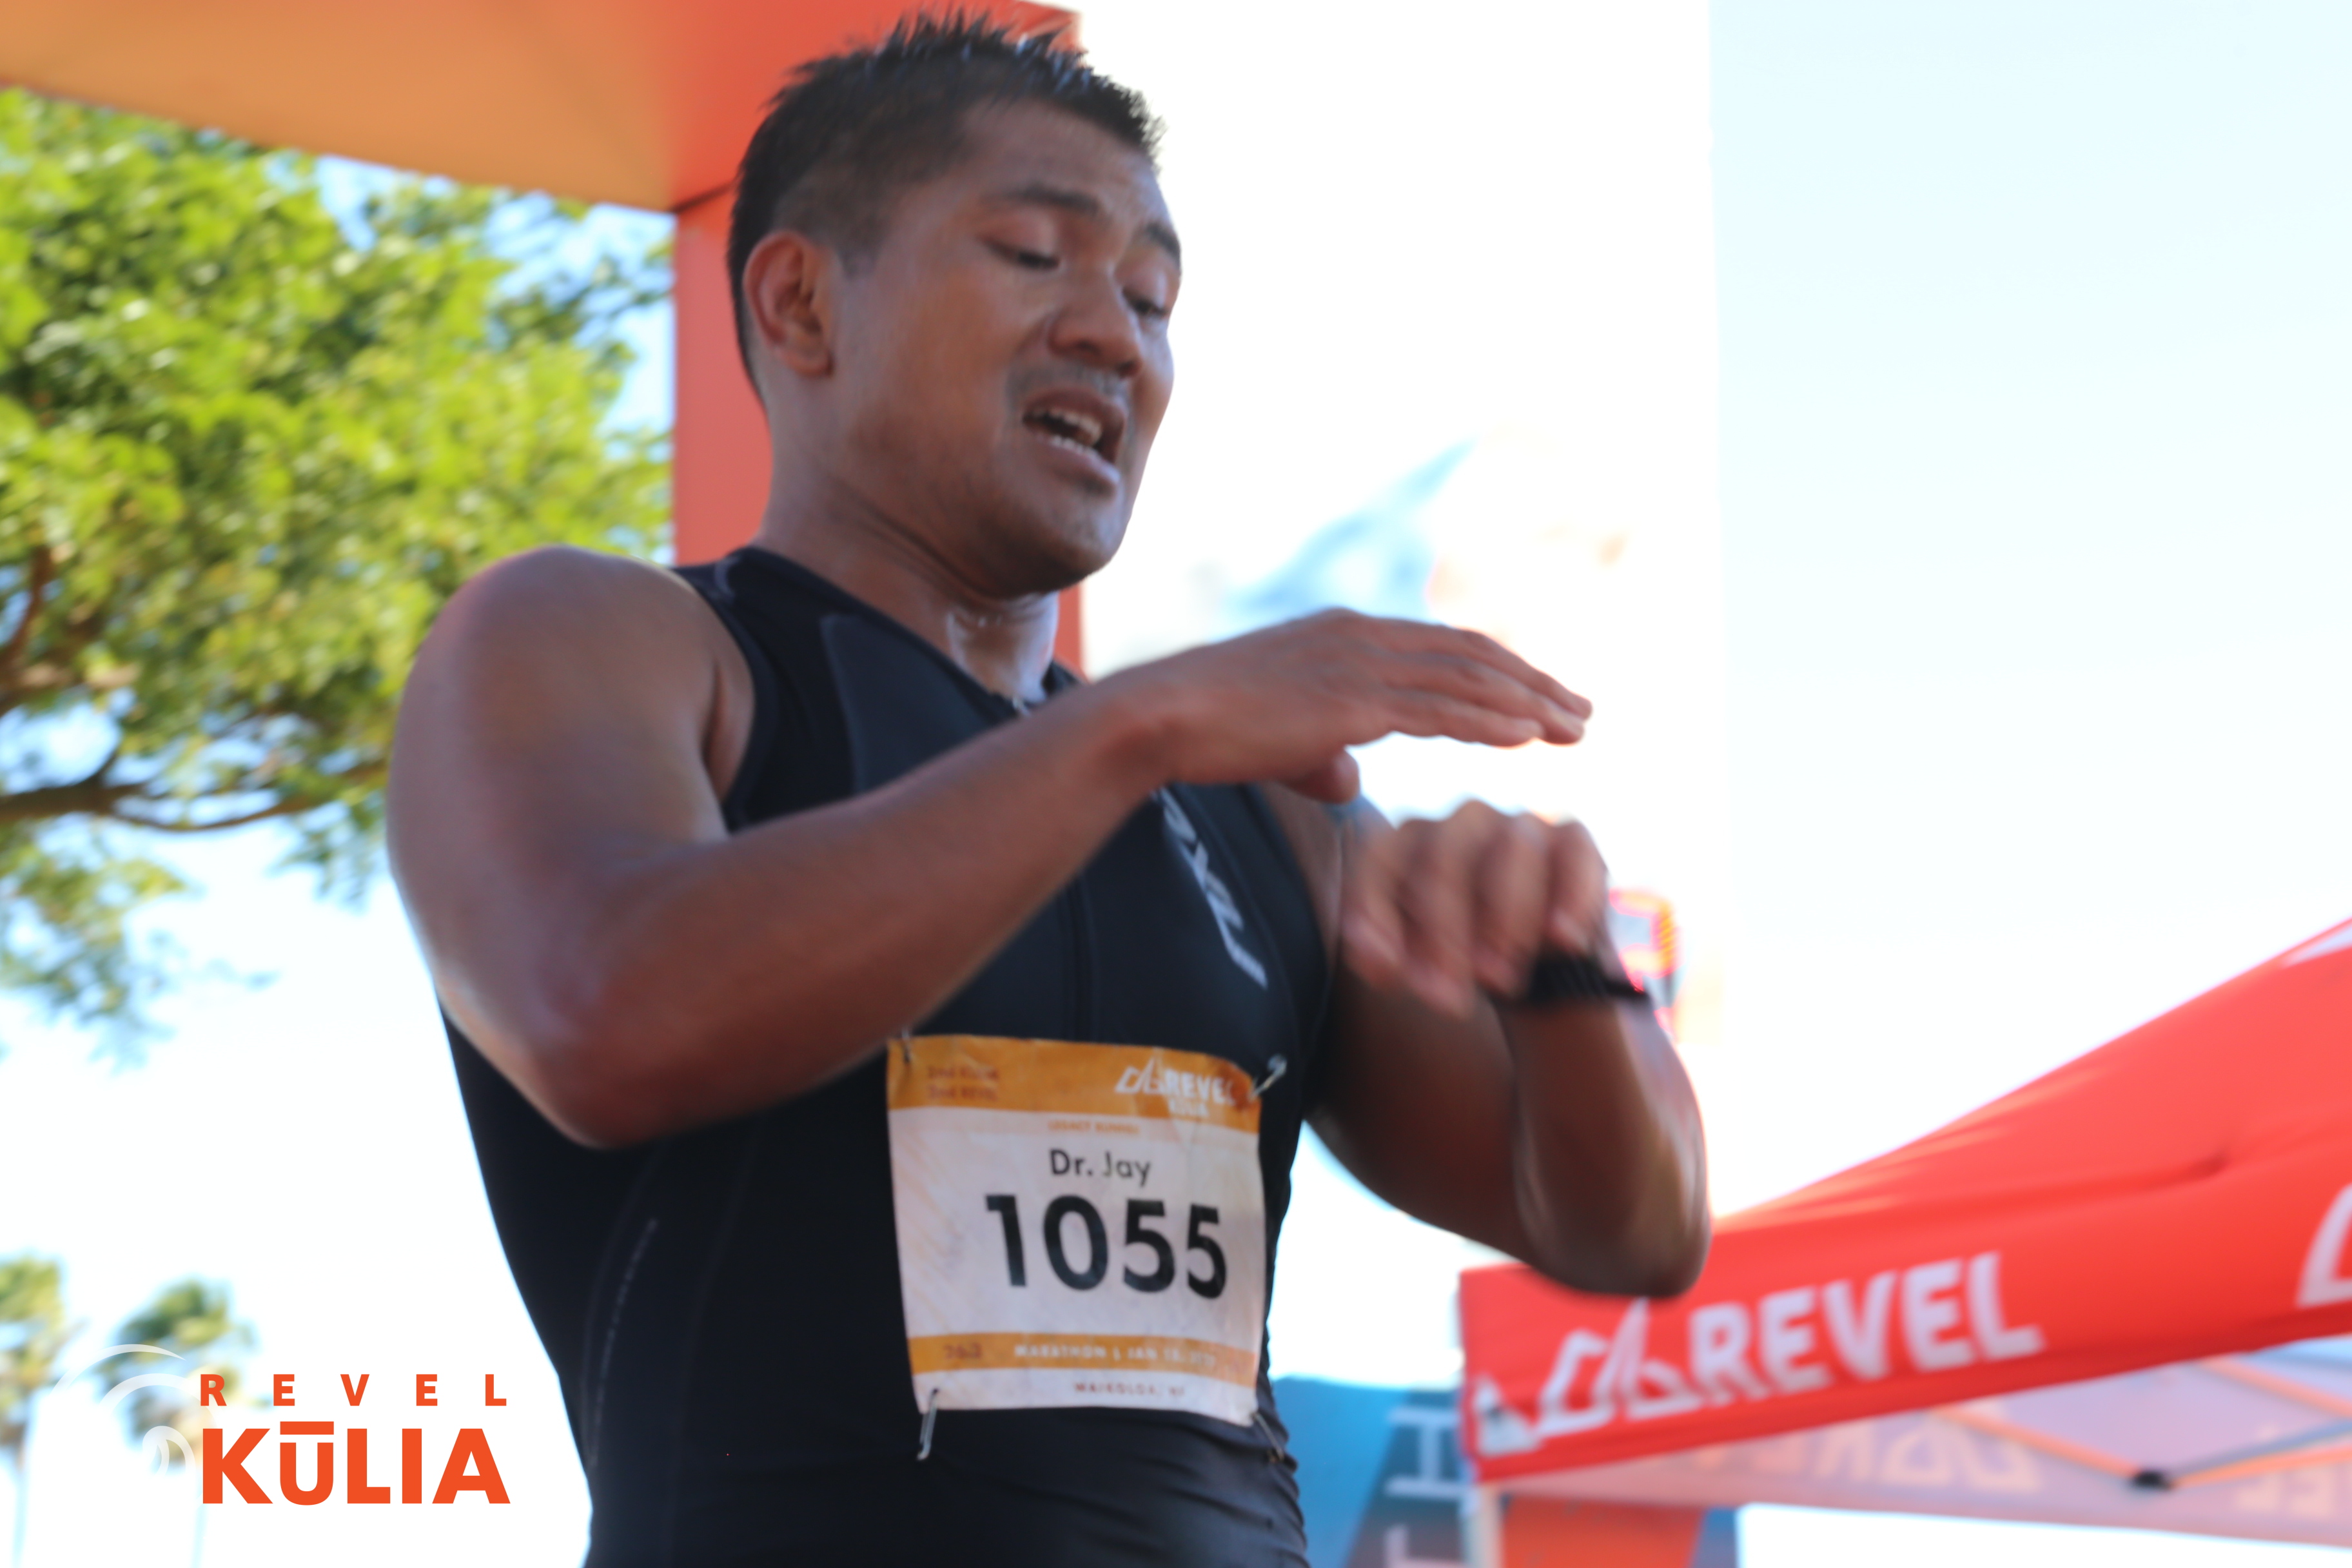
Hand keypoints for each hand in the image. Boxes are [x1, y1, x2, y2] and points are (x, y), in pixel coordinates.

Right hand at [1095, 610, 1589, 802]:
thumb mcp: (1282, 738)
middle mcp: (1363, 638)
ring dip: (1529, 705)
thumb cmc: (1208, 731)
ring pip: (1467, 681)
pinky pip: (1439, 710)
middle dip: (1533, 684)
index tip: (1542, 698)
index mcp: (1350, 636)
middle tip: (1582, 712)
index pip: (1445, 647)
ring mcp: (1358, 665)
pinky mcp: (1350, 701)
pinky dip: (1490, 722)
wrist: (1161, 717)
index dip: (1500, 672)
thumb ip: (1325, 753)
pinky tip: (1528, 738)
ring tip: (1575, 729)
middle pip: (1472, 656)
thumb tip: (1352, 781)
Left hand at [1340, 803, 1610, 1016]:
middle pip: (1444, 862)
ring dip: (1504, 921)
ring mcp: (1519, 823)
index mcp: (1407, 840)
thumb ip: (1387, 958)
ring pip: (1512, 853)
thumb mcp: (1413, 959)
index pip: (1380, 862)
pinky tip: (1562, 942)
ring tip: (1499, 982)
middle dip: (1444, 937)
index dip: (1378, 917)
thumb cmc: (1456, 952)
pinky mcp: (1573, 839)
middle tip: (1448, 1000)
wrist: (1530, 962)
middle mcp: (1461, 821)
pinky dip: (1571, 899)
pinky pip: (1574, 857)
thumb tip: (1382, 967)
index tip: (1389, 977)